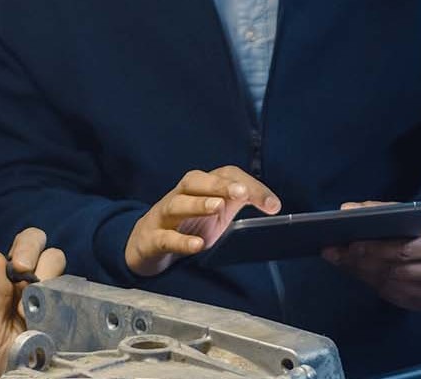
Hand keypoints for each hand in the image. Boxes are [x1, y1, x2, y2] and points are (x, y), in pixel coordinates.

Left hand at [0, 228, 65, 377]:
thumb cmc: (0, 362)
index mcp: (15, 284)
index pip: (26, 244)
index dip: (26, 247)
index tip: (18, 268)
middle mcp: (40, 287)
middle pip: (50, 252)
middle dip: (37, 258)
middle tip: (27, 280)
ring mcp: (60, 300)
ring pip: (64, 269)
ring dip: (49, 281)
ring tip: (35, 310)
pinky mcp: (78, 316)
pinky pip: (81, 295)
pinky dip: (68, 299)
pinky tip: (52, 318)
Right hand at [126, 166, 281, 276]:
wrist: (147, 243)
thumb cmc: (188, 224)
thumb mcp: (216, 211)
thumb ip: (240, 203)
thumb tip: (273, 206)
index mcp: (200, 187)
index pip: (224, 175)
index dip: (249, 186)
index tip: (272, 204)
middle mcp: (181, 195)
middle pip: (195, 181)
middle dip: (218, 184)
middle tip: (241, 193)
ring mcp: (164, 215)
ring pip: (177, 203)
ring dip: (197, 204)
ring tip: (217, 207)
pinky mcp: (153, 238)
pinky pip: (165, 237)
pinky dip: (181, 241)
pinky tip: (197, 244)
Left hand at [321, 201, 420, 311]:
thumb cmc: (418, 227)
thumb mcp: (404, 213)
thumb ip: (376, 209)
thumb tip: (346, 210)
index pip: (404, 250)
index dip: (375, 248)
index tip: (351, 243)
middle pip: (393, 269)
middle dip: (362, 260)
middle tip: (334, 252)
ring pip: (389, 283)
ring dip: (361, 271)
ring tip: (339, 259)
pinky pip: (390, 296)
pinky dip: (370, 282)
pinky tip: (354, 270)